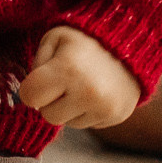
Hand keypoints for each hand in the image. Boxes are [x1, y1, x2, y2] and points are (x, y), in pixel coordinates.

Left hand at [20, 26, 140, 130]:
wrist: (132, 40)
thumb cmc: (86, 39)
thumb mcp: (55, 38)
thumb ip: (37, 64)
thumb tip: (31, 96)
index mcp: (67, 69)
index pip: (29, 97)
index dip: (31, 88)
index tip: (41, 79)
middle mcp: (87, 92)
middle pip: (48, 115)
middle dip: (52, 100)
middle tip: (65, 81)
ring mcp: (105, 107)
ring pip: (69, 123)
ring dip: (71, 107)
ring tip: (84, 83)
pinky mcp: (117, 116)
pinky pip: (89, 124)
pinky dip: (88, 111)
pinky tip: (98, 91)